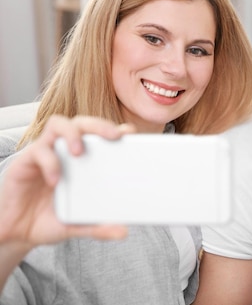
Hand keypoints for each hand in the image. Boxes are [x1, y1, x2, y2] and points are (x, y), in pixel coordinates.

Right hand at [0, 115, 132, 248]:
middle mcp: (64, 152)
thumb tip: (123, 232)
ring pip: (58, 124)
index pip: (99, 135)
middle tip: (113, 136)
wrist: (17, 233)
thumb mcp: (78, 225)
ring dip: (72, 133)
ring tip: (80, 151)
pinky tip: (55, 180)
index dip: (114, 129)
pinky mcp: (25, 162)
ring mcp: (45, 153)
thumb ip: (98, 227)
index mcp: (82, 161)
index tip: (130, 133)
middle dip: (99, 125)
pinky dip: (49, 162)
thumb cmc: (50, 220)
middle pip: (82, 123)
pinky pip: (38, 151)